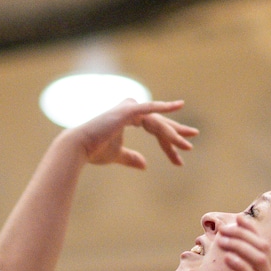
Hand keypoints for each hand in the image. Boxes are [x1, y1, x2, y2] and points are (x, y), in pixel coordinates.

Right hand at [65, 98, 196, 169]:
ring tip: (187, 145)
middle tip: (193, 137)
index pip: (154, 126)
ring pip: (157, 121)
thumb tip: (145, 165)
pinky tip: (178, 105)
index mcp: (127, 118)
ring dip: (172, 133)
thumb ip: (130, 158)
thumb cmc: (94, 151)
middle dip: (176, 131)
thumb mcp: (117, 155)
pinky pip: (149, 109)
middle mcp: (130, 109)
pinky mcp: (127, 111)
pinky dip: (163, 107)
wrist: (78, 148)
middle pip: (159, 121)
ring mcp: (129, 108)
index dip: (168, 138)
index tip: (183, 149)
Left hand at [216, 215, 270, 270]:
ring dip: (239, 246)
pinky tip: (227, 257)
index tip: (237, 219)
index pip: (264, 251)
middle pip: (263, 251)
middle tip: (225, 225)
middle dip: (243, 234)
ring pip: (258, 262)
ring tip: (222, 236)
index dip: (252, 233)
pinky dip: (240, 267)